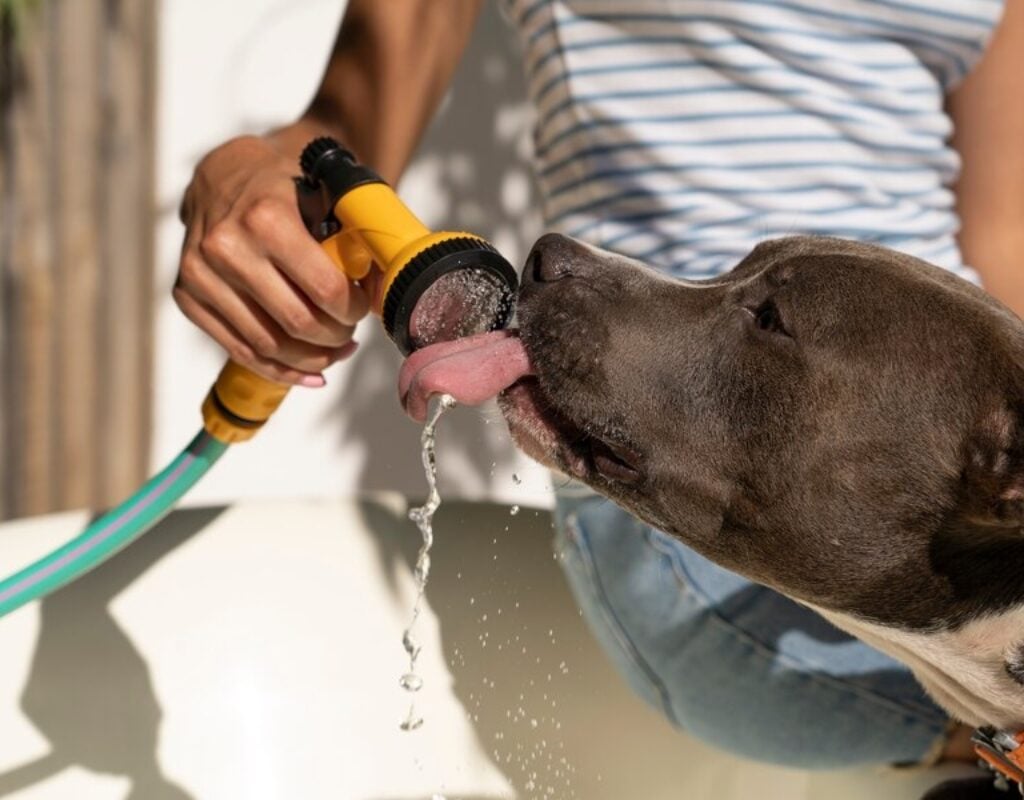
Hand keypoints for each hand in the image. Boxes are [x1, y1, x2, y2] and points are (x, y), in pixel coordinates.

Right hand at [174, 134, 372, 385]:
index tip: (363, 308)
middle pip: (297, 323)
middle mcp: (226, 247)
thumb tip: (387, 285)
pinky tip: (309, 373)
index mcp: (265, 218)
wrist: (223, 173)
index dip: (353, 309)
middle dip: (335, 337)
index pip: (324, 289)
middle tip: (351, 334)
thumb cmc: (283, 184)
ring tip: (336, 353)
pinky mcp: (186, 296)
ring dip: (312, 359)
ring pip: (268, 345)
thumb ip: (353, 233)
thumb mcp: (323, 191)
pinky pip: (239, 350)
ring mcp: (200, 275)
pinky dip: (279, 370)